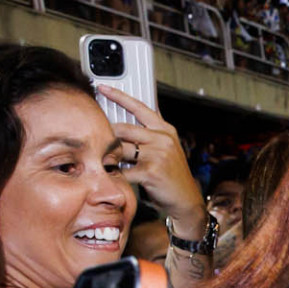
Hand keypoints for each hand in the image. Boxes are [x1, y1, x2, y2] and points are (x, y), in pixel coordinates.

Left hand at [93, 86, 206, 244]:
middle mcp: (162, 139)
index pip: (138, 106)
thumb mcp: (168, 148)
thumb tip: (130, 117)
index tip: (102, 87)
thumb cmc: (172, 175)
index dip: (118, 96)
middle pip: (121, 128)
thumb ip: (151, 132)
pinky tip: (118, 178)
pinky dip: (117, 175)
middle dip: (109, 138)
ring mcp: (157, 155)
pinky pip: (122, 170)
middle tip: (102, 145)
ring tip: (111, 164)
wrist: (186, 200)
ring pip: (119, 148)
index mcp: (165, 130)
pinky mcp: (150, 172)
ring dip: (111, 157)